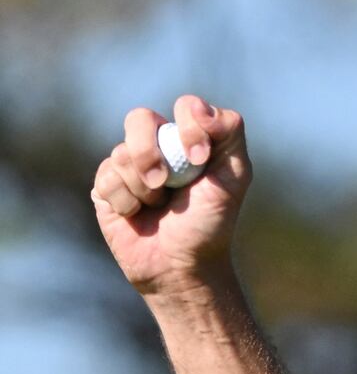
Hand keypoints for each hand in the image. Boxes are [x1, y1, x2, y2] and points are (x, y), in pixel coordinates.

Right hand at [91, 94, 251, 295]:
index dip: (190, 127)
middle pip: (140, 118)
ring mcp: (130, 164)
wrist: (182, 266)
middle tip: (165, 184)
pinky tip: (137, 215)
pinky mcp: (106, 185)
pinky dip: (126, 201)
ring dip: (143, 187)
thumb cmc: (211, 224)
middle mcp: (159, 146)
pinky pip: (106, 177)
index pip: (186, 107)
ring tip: (157, 207)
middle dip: (150, 152)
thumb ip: (229, 135)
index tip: (199, 159)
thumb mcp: (234, 178)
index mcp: (191, 139)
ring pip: (122, 153)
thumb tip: (199, 109)